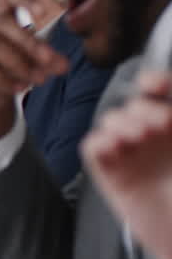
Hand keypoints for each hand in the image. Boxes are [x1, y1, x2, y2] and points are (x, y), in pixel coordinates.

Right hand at [0, 0, 67, 146]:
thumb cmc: (13, 64)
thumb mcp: (35, 58)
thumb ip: (49, 59)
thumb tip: (63, 66)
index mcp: (1, 13)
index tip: (43, 12)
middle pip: (0, 23)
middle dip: (27, 41)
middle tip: (49, 58)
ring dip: (19, 63)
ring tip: (39, 79)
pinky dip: (5, 80)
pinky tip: (21, 87)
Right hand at [82, 71, 171, 258]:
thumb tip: (167, 108)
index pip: (157, 95)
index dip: (154, 83)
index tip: (154, 84)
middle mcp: (153, 141)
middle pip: (133, 106)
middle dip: (142, 109)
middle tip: (158, 125)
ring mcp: (131, 157)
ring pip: (110, 123)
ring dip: (121, 124)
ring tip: (139, 138)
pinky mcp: (111, 175)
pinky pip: (93, 147)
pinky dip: (101, 142)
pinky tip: (117, 147)